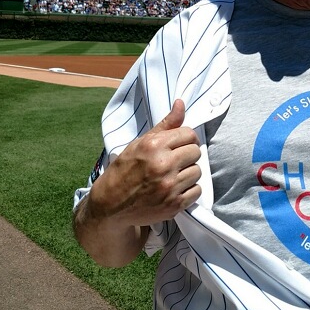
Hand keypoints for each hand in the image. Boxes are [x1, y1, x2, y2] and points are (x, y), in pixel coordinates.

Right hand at [74, 99, 202, 266]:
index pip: (189, 134)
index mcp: (154, 146)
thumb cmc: (125, 170)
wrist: (111, 205)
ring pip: (198, 172)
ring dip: (188, 173)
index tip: (177, 146)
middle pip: (196, 152)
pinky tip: (174, 189)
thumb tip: (181, 103)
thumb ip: (165, 125)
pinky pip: (196, 191)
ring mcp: (169, 186)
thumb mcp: (140, 143)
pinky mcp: (173, 205)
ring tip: (173, 175)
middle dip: (187, 155)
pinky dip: (188, 190)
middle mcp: (163, 165)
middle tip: (174, 161)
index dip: (185, 139)